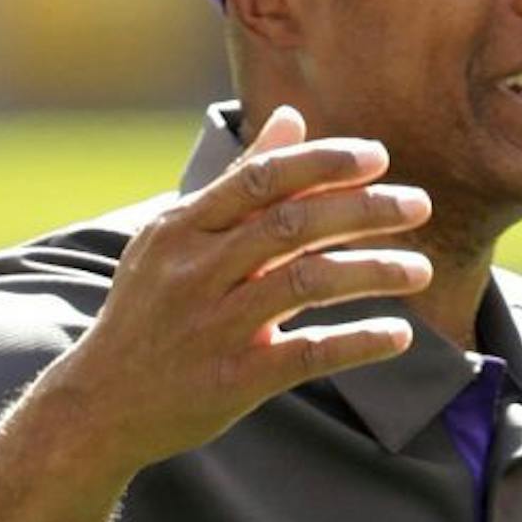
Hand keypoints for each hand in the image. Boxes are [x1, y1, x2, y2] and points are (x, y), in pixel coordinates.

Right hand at [51, 106, 432, 475]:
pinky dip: (357, 342)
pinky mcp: (233, 380)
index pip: (261, 179)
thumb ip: (241, 179)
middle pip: (291, 225)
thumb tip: (293, 117)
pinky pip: (308, 354)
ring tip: (420, 270)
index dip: (323, 163)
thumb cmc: (152, 310)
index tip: (378, 157)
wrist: (100, 404)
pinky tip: (398, 335)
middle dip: (363, 210)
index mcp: (183, 228)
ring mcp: (214, 326)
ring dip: (373, 271)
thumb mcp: (178, 238)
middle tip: (419, 205)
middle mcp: (196, 271)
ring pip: (306, 283)